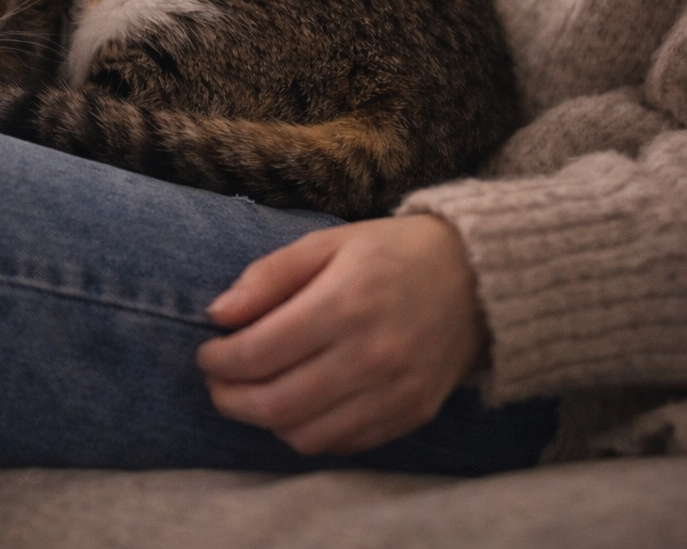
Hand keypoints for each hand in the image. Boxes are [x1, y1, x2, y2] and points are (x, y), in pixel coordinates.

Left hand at [196, 214, 487, 455]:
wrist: (479, 278)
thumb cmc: (391, 253)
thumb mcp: (327, 242)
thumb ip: (268, 276)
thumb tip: (218, 315)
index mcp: (345, 303)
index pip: (258, 354)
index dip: (218, 361)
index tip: (207, 353)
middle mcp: (372, 355)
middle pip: (274, 403)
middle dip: (229, 398)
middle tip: (217, 383)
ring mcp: (395, 391)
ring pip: (304, 434)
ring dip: (265, 420)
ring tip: (253, 393)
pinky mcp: (412, 414)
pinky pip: (342, 444)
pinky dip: (308, 432)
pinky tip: (298, 405)